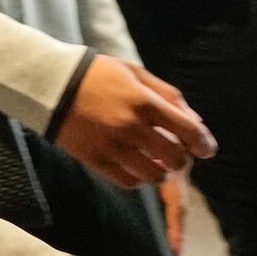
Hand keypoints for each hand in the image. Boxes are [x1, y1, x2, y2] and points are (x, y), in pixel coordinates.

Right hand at [52, 56, 215, 186]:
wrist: (50, 85)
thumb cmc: (97, 75)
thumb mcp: (135, 73)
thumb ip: (168, 95)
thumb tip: (196, 122)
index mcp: (144, 102)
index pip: (188, 131)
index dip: (203, 143)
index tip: (206, 149)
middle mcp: (131, 126)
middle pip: (175, 158)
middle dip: (181, 158)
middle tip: (175, 152)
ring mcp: (112, 146)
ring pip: (154, 175)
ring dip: (161, 171)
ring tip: (156, 162)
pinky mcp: (95, 160)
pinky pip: (128, 182)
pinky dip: (139, 178)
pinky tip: (136, 166)